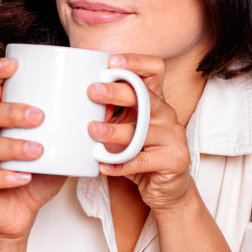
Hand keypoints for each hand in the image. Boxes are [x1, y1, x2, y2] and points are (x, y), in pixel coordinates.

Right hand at [0, 57, 66, 239]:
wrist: (18, 216)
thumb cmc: (36, 177)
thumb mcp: (58, 150)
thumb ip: (74, 129)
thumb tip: (110, 106)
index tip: (14, 64)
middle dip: (12, 112)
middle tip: (40, 116)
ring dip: (13, 146)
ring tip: (38, 151)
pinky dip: (4, 177)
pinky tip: (23, 177)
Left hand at [87, 53, 193, 211]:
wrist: (166, 189)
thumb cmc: (140, 155)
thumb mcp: (127, 130)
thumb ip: (112, 114)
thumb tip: (76, 100)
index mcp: (156, 102)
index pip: (155, 70)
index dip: (136, 62)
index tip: (111, 62)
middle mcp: (168, 114)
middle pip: (145, 97)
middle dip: (117, 92)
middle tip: (92, 91)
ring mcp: (174, 137)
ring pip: (142, 132)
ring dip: (114, 132)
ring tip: (92, 132)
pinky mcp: (175, 160)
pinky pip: (142, 161)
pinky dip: (120, 165)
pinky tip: (103, 166)